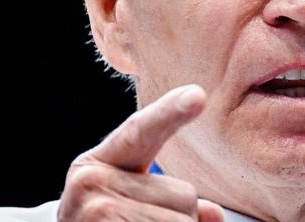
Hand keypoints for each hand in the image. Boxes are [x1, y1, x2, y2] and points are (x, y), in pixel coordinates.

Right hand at [57, 84, 223, 221]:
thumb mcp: (130, 204)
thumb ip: (169, 197)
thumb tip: (214, 214)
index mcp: (98, 163)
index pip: (141, 131)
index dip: (170, 112)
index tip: (197, 95)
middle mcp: (90, 181)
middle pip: (185, 195)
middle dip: (176, 218)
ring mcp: (94, 210)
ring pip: (183, 221)